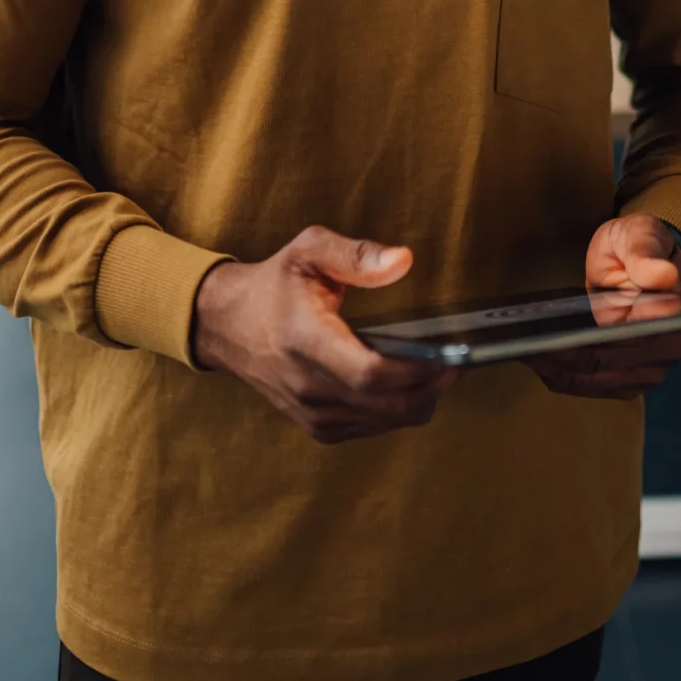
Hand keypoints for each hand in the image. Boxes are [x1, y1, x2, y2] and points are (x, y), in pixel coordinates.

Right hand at [191, 227, 456, 444]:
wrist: (226, 324)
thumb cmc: (273, 284)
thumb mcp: (309, 250)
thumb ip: (356, 254)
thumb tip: (403, 260)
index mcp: (306, 339)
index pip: (368, 372)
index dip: (414, 372)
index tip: (446, 358)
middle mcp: (306, 383)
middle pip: (382, 405)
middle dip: (427, 391)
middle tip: (454, 368)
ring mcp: (308, 410)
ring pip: (377, 423)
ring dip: (414, 405)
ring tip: (436, 378)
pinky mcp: (312, 424)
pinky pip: (364, 430)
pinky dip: (391, 415)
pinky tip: (404, 393)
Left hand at [527, 215, 680, 400]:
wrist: (646, 258)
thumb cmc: (640, 243)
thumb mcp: (641, 234)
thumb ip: (647, 253)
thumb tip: (664, 276)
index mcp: (673, 316)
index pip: (624, 341)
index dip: (583, 343)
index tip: (545, 338)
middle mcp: (667, 351)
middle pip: (604, 367)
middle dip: (559, 357)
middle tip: (518, 343)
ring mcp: (649, 370)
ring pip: (594, 381)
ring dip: (556, 370)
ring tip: (521, 350)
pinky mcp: (630, 378)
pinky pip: (592, 385)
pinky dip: (563, 376)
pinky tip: (537, 360)